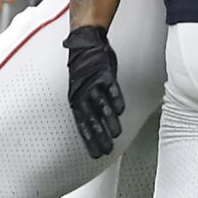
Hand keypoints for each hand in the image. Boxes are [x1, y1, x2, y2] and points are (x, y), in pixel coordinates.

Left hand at [63, 25, 124, 157]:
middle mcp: (83, 93)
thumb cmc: (85, 67)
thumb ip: (87, 105)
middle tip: (105, 150)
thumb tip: (95, 122)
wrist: (85, 43)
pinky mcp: (104, 73)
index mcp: (76, 99)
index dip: (88, 140)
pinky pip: (110, 89)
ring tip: (116, 134)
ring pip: (101, 106)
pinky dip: (115, 99)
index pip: (82, 124)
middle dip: (98, 136)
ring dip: (108, 121)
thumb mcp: (81, 88)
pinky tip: (120, 110)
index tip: (94, 154)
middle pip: (91, 119)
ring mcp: (93, 83)